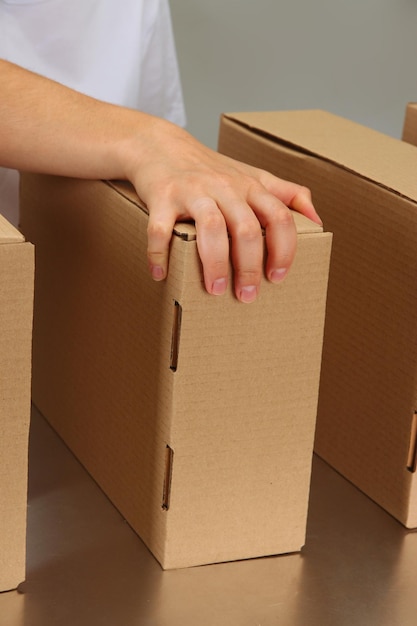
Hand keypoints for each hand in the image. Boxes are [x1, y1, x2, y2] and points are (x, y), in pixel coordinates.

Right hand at [128, 121, 321, 302]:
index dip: (283, 250)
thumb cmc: (212, 170)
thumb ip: (287, 194)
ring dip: (214, 264)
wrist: (160, 146)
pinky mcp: (162, 196)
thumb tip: (318, 220)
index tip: (277, 276)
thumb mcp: (253, 175)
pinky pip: (160, 229)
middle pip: (246, 229)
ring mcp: (192, 191)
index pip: (278, 218)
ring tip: (213, 290)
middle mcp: (224, 186)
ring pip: (210, 228)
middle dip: (248, 268)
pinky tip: (160, 274)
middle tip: (245, 296)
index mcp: (250, 186)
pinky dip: (159, 255)